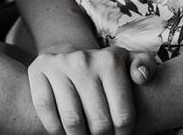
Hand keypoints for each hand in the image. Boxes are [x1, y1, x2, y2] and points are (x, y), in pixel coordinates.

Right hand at [28, 47, 157, 134]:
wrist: (68, 55)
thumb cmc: (105, 70)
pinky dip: (55, 129)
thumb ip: (145, 65)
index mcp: (110, 61)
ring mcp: (59, 65)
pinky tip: (64, 131)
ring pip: (73, 121)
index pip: (123, 117)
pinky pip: (47, 111)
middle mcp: (83, 61)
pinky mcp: (38, 71)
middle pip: (99, 123)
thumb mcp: (129, 62)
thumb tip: (140, 78)